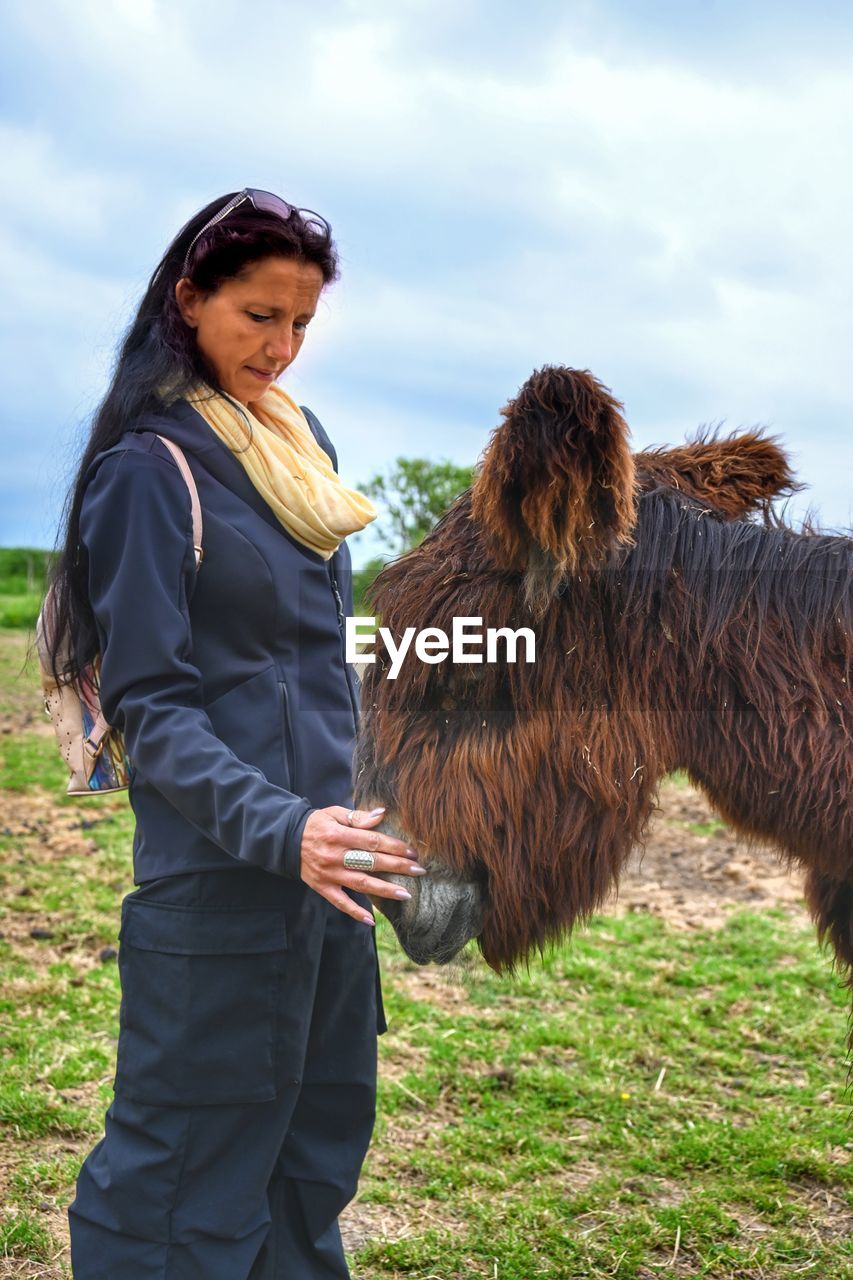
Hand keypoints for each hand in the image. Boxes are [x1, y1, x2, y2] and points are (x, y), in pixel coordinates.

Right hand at [299, 806, 425, 924]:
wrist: (287, 839)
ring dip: (384, 890)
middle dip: (397, 867)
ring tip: (405, 894)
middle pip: (371, 863)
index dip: (394, 847)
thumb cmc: (317, 824)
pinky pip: (340, 903)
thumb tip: (382, 814)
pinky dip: (355, 912)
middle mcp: (334, 856)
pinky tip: (371, 919)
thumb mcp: (334, 813)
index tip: (413, 852)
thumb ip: (358, 816)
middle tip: (419, 871)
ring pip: (360, 884)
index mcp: (339, 835)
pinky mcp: (322, 887)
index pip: (372, 842)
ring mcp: (328, 874)